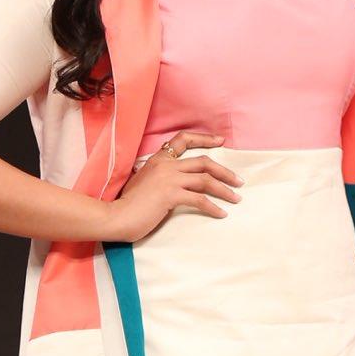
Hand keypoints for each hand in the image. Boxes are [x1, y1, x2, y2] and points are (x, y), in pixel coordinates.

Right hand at [102, 131, 242, 242]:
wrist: (115, 216)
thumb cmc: (127, 204)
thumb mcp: (141, 183)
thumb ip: (156, 178)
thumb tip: (168, 183)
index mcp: (158, 160)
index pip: (183, 140)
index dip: (204, 139)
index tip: (221, 141)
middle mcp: (165, 165)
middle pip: (204, 162)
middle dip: (225, 172)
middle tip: (238, 180)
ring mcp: (168, 178)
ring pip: (206, 179)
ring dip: (225, 189)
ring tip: (236, 198)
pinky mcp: (171, 194)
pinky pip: (199, 199)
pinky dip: (213, 207)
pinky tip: (221, 214)